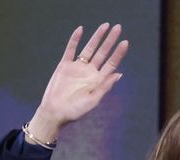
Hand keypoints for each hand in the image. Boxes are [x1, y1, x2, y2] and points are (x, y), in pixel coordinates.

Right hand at [27, 23, 128, 141]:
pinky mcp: (64, 66)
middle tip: (118, 28)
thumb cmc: (75, 111)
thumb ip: (105, 86)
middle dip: (110, 41)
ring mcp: (77, 68)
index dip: (118, 53)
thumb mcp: (93, 100)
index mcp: (98, 81)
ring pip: (89, 49)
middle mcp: (89, 72)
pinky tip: (81, 30)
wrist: (55, 112)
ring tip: (105, 26)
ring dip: (97, 37)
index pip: (111, 64)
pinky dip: (75, 40)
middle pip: (102, 53)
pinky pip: (70, 50)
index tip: (125, 42)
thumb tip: (119, 74)